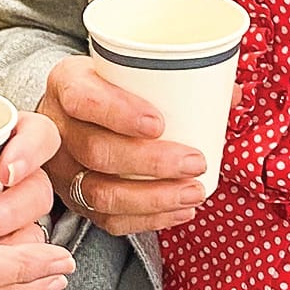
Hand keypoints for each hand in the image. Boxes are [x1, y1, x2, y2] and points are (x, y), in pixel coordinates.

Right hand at [39, 55, 207, 237]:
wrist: (71, 114)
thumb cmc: (110, 87)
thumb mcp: (128, 69)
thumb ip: (179, 78)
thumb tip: (233, 93)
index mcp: (67, 84)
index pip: (83, 99)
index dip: (119, 113)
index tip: (159, 123)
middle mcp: (56, 129)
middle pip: (96, 151)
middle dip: (151, 163)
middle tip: (195, 162)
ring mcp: (62, 170)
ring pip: (100, 193)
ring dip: (154, 198)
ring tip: (194, 192)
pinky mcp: (75, 200)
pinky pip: (107, 220)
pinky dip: (148, 220)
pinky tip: (180, 211)